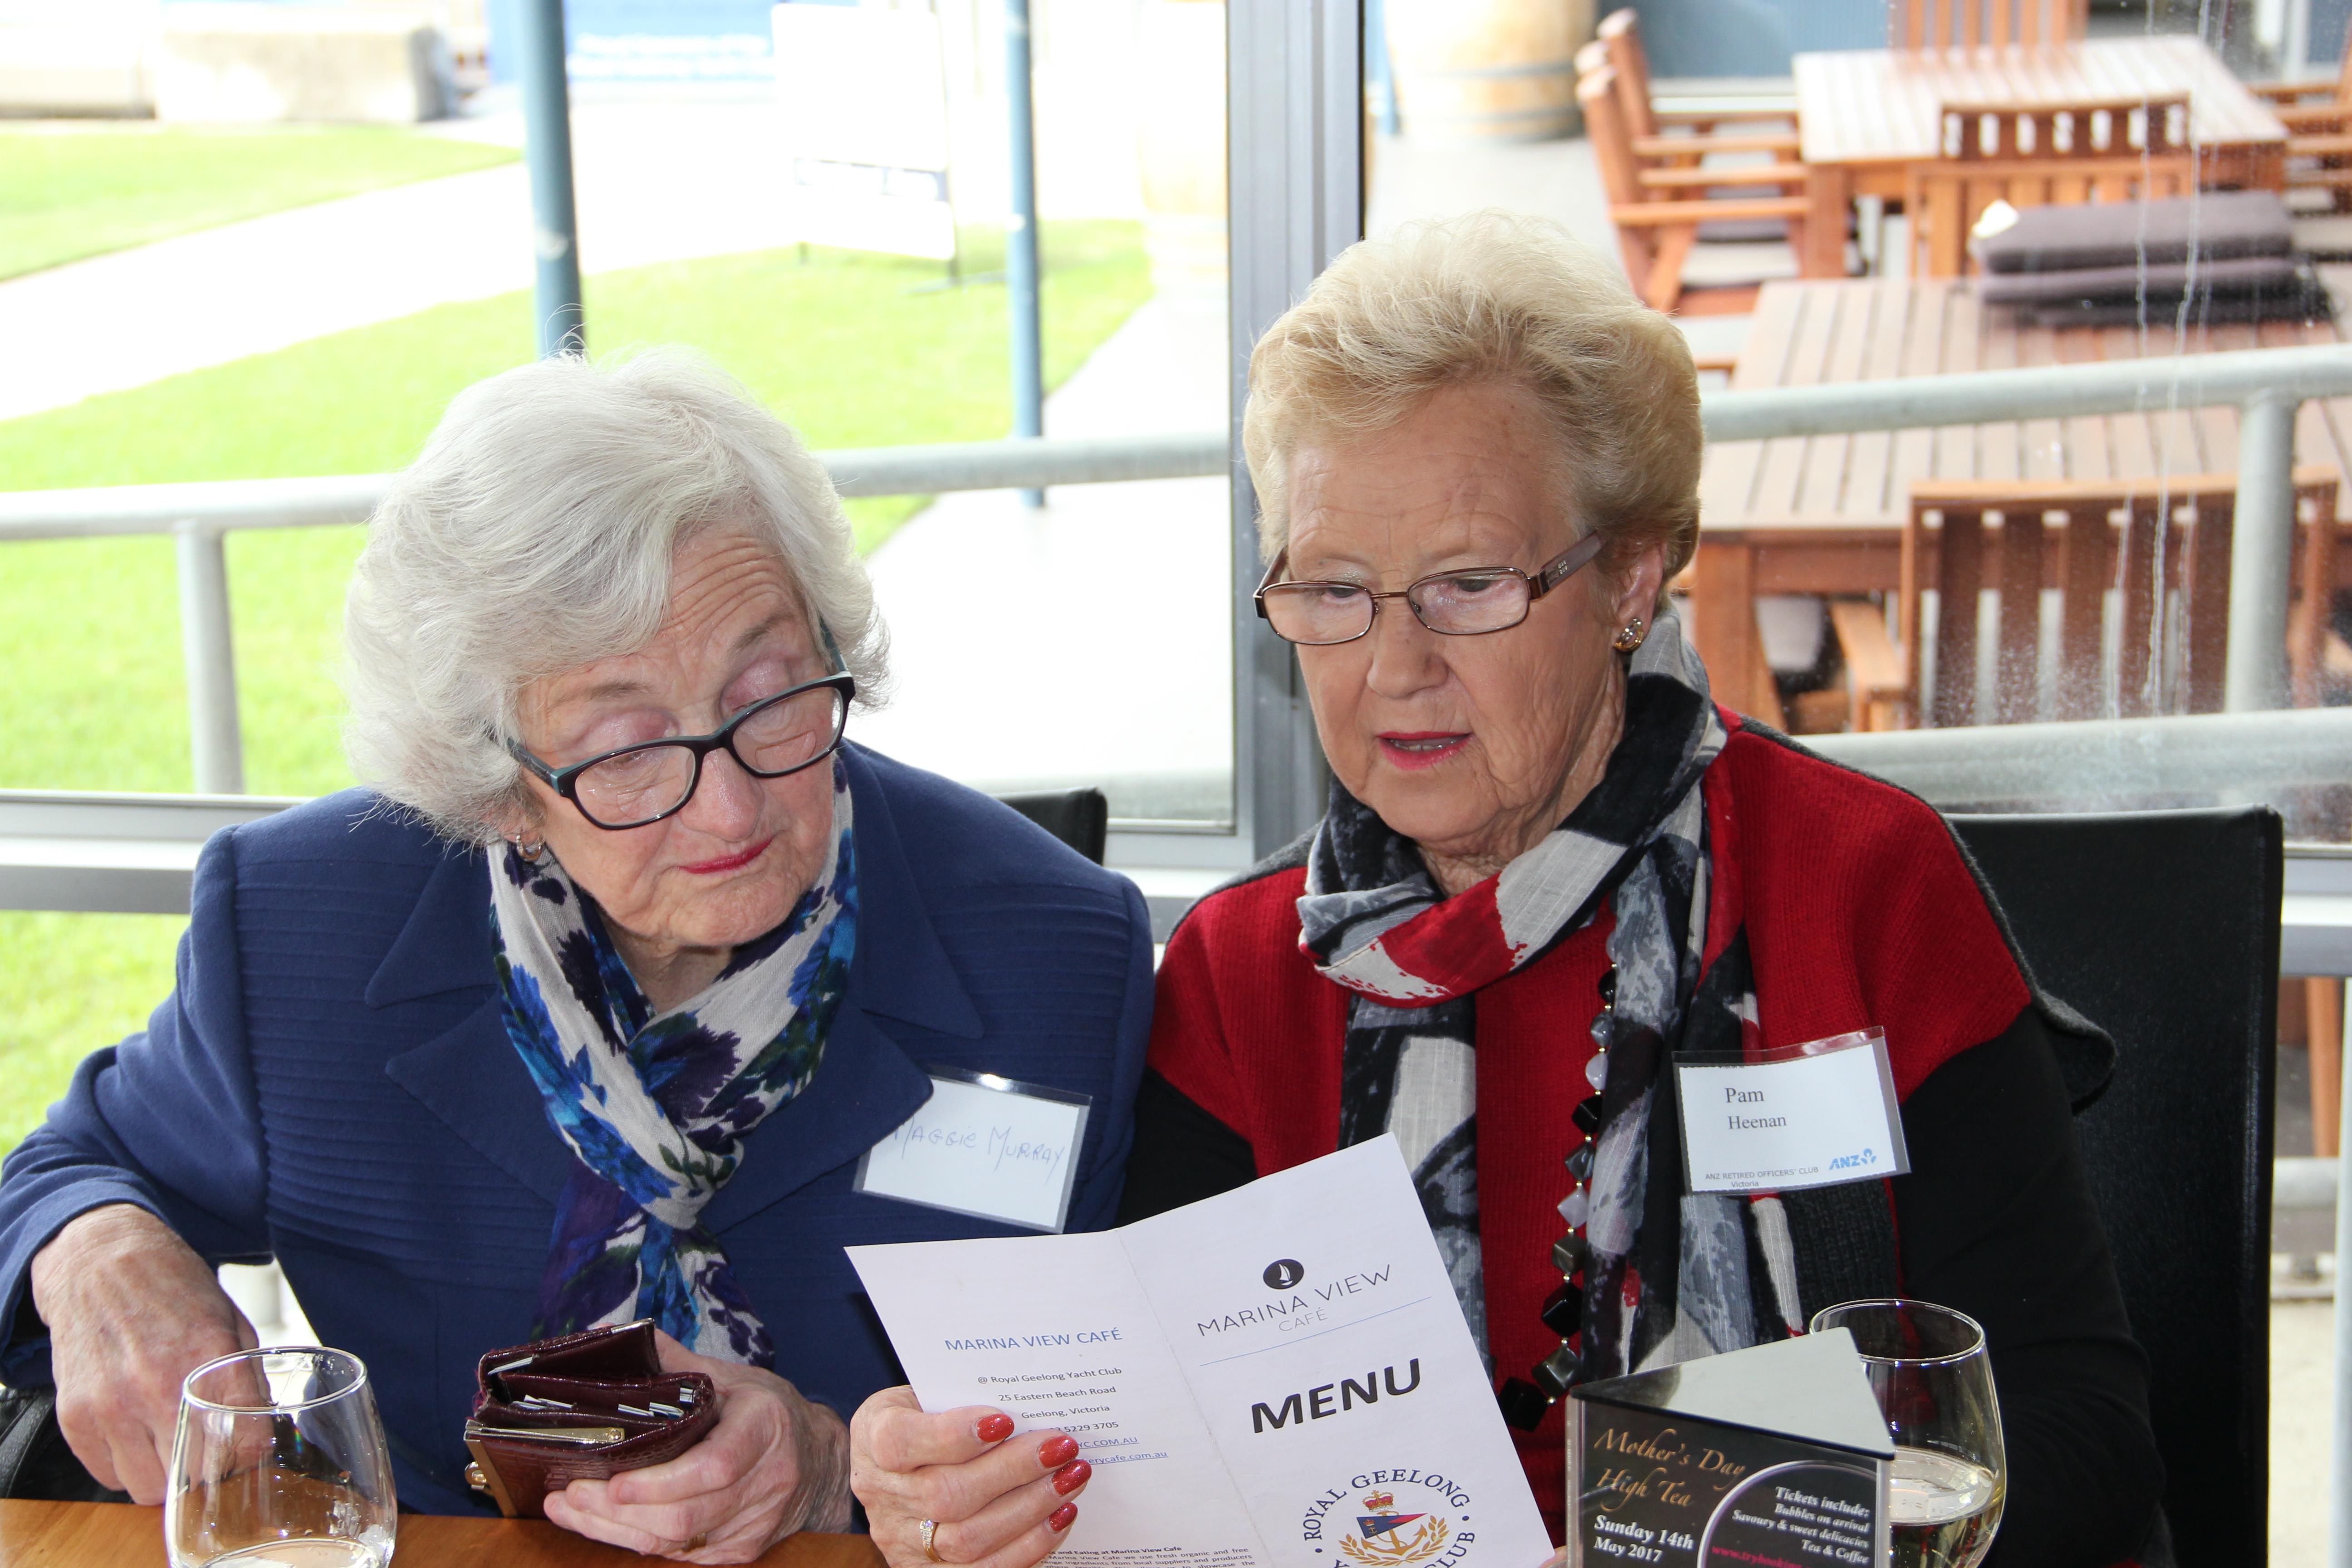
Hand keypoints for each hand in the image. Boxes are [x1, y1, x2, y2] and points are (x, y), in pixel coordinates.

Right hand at [28, 1203, 257, 1504]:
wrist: (100, 1264)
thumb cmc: (173, 1289)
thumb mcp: (231, 1320)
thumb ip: (250, 1378)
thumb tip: (266, 1433)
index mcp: (208, 1356)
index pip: (246, 1444)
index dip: (253, 1453)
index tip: (248, 1446)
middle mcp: (157, 1386)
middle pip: (194, 1477)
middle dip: (207, 1468)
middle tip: (206, 1444)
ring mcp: (110, 1406)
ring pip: (148, 1488)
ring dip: (163, 1473)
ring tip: (167, 1436)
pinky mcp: (74, 1418)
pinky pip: (108, 1475)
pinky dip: (125, 1465)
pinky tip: (135, 1431)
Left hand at [544, 1329, 851, 1562]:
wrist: (820, 1458)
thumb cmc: (767, 1411)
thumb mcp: (730, 1377)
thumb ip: (673, 1363)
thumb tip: (613, 1336)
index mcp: (765, 1428)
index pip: (714, 1467)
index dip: (661, 1483)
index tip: (614, 1481)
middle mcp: (766, 1482)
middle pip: (685, 1515)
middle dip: (618, 1511)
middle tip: (568, 1493)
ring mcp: (755, 1524)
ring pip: (676, 1543)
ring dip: (615, 1530)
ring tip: (568, 1508)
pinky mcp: (742, 1551)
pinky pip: (681, 1557)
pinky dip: (636, 1541)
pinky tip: (602, 1524)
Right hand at [852, 1386, 1090, 1567]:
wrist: (895, 1465)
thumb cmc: (924, 1415)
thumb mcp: (927, 1391)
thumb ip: (964, 1395)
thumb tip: (1029, 1403)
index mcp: (873, 1437)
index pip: (901, 1442)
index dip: (953, 1435)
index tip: (1005, 1420)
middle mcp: (881, 1494)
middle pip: (944, 1494)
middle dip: (1013, 1471)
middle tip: (1062, 1448)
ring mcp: (902, 1540)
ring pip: (966, 1540)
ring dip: (1030, 1509)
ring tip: (1071, 1478)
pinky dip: (1028, 1545)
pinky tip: (1059, 1517)